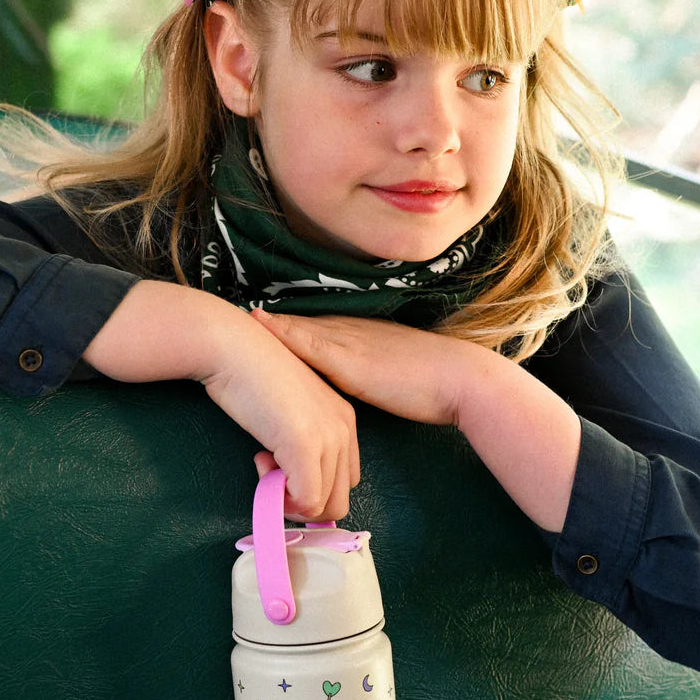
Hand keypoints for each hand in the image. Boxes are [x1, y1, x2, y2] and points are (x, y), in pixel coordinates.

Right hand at [84, 282, 359, 519]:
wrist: (232, 346)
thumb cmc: (249, 372)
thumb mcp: (287, 409)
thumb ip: (298, 440)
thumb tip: (286, 475)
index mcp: (343, 418)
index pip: (344, 479)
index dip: (310, 485)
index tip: (277, 463)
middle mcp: (344, 428)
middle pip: (338, 498)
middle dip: (301, 500)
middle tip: (269, 472)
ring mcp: (328, 437)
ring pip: (323, 506)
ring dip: (289, 500)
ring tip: (263, 465)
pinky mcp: (306, 445)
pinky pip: (305, 501)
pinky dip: (280, 498)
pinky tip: (259, 461)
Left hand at [252, 306, 580, 531]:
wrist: (462, 382)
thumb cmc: (439, 386)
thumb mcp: (400, 375)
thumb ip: (379, 376)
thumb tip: (373, 385)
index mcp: (365, 337)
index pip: (320, 329)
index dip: (291, 325)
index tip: (263, 320)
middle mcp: (353, 333)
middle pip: (304, 324)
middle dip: (273, 321)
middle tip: (238, 312)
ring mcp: (350, 343)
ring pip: (300, 328)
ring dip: (270, 323)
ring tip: (237, 314)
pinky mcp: (349, 360)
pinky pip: (307, 342)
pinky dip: (282, 331)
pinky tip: (260, 322)